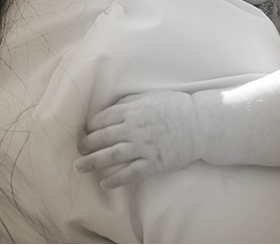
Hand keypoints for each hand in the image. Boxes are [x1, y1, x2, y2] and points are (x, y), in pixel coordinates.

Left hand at [75, 91, 203, 188]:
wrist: (201, 125)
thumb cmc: (176, 107)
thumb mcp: (150, 96)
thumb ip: (129, 101)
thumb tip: (111, 108)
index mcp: (132, 110)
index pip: (103, 119)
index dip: (91, 126)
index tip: (85, 131)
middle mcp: (134, 129)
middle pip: (103, 138)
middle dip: (86, 144)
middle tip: (78, 148)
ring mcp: (143, 148)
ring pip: (111, 156)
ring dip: (92, 162)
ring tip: (79, 167)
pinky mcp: (154, 164)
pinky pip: (130, 173)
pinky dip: (115, 179)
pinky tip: (104, 183)